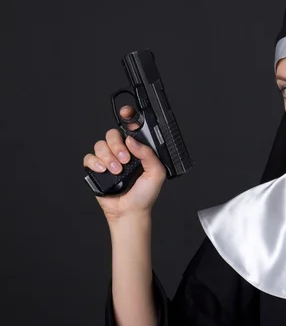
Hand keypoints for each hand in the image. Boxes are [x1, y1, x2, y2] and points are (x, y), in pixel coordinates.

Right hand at [83, 105, 165, 221]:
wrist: (130, 211)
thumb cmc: (145, 194)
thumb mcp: (156, 173)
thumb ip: (148, 154)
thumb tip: (133, 140)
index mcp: (138, 149)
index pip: (131, 128)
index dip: (128, 117)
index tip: (127, 114)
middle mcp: (122, 152)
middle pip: (112, 134)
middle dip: (117, 145)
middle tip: (125, 159)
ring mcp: (109, 159)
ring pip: (100, 144)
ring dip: (108, 157)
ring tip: (117, 170)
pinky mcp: (96, 169)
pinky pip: (89, 157)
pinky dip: (95, 162)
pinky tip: (104, 171)